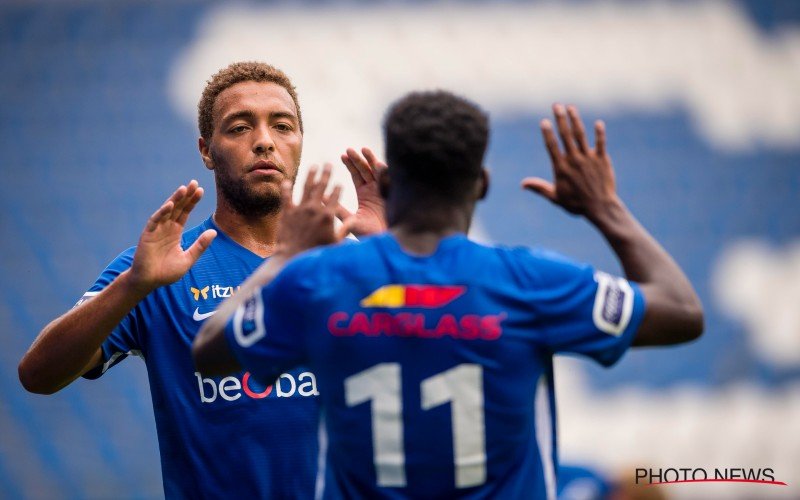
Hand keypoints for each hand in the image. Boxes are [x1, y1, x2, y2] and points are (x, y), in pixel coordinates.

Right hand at [129, 181, 216, 291]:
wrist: (149, 281)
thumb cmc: (167, 272)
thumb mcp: (188, 259)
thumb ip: (200, 246)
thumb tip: (214, 232)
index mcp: (175, 232)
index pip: (185, 212)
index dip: (192, 201)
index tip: (201, 190)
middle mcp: (166, 228)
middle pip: (177, 208)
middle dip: (185, 196)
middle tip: (194, 183)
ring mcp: (156, 230)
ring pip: (167, 211)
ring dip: (174, 200)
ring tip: (183, 189)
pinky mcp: (147, 235)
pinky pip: (155, 221)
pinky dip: (162, 213)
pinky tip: (170, 205)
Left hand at [277, 164, 350, 257]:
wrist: (293, 257)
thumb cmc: (316, 253)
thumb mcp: (335, 243)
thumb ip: (344, 230)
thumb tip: (354, 221)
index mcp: (328, 216)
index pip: (335, 196)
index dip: (337, 188)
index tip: (339, 183)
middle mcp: (314, 209)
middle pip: (321, 186)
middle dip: (326, 174)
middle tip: (328, 165)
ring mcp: (300, 209)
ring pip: (306, 187)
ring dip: (310, 175)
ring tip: (313, 166)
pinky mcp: (287, 212)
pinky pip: (286, 196)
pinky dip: (286, 187)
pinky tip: (287, 181)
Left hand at [333, 147, 386, 236]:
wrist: (384, 241)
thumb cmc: (368, 233)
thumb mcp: (350, 220)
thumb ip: (337, 209)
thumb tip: (319, 200)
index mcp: (365, 194)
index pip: (357, 175)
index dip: (350, 165)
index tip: (342, 156)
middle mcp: (376, 190)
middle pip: (366, 170)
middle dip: (358, 160)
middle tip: (349, 150)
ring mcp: (385, 191)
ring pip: (377, 172)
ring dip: (371, 161)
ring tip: (363, 150)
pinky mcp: (393, 194)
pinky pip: (388, 180)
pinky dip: (384, 172)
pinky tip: (377, 165)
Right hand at [522, 104, 620, 220]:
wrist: (600, 207)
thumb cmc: (576, 204)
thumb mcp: (555, 197)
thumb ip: (539, 188)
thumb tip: (523, 184)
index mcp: (561, 168)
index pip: (552, 146)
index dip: (547, 132)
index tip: (544, 121)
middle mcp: (574, 160)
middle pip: (565, 135)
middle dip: (560, 119)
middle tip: (556, 105)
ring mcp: (588, 158)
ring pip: (580, 135)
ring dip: (575, 120)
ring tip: (571, 108)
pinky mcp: (602, 159)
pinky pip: (600, 143)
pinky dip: (599, 133)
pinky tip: (598, 123)